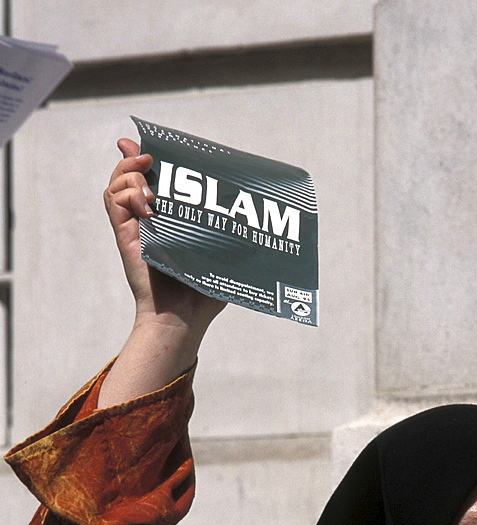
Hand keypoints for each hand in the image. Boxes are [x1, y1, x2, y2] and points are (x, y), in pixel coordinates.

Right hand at [104, 138, 225, 337]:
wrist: (184, 317)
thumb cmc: (205, 290)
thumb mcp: (222, 251)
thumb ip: (229, 230)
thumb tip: (251, 212)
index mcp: (166, 218)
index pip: (150, 179)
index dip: (144, 158)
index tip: (147, 144)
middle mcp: (146, 219)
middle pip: (129, 174)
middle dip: (135, 156)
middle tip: (150, 155)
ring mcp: (133, 226)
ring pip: (117, 184)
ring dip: (131, 176)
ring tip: (153, 190)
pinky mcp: (124, 235)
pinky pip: (113, 201)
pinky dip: (127, 194)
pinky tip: (148, 207)